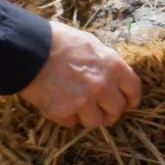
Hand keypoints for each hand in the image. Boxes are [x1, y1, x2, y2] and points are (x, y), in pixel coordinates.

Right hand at [20, 21, 141, 128]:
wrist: (31, 50)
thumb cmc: (60, 41)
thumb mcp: (91, 44)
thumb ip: (105, 62)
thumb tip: (111, 75)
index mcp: (113, 66)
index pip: (133, 89)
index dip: (132, 99)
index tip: (129, 103)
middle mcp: (102, 86)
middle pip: (116, 110)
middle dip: (110, 113)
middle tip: (102, 111)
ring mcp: (84, 101)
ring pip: (95, 122)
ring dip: (88, 117)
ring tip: (77, 107)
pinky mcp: (64, 113)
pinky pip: (72, 123)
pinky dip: (67, 117)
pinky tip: (59, 103)